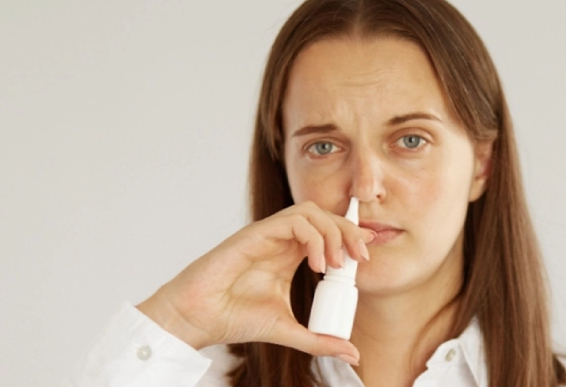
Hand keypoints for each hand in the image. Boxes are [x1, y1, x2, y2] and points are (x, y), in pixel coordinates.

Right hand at [136, 200, 372, 364]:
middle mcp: (281, 241)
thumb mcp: (288, 331)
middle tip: (361, 258)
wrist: (199, 320)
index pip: (328, 234)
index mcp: (290, 256)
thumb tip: (353, 354)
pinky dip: (312, 236)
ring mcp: (268, 235)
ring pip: (310, 212)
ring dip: (331, 233)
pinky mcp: (255, 234)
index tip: (366, 257)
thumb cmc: (233, 318)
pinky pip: (292, 220)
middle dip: (348, 232)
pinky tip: (316, 263)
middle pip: (324, 217)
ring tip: (336, 264)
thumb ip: (319, 340)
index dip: (350, 239)